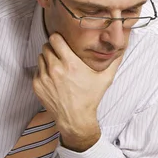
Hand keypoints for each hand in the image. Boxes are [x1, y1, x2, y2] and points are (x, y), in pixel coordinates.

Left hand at [33, 33, 122, 150]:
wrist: (75, 119)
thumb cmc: (90, 98)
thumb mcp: (104, 80)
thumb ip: (113, 62)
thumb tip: (120, 49)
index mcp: (71, 64)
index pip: (55, 39)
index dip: (58, 38)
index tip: (62, 41)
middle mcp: (56, 69)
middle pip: (46, 46)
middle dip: (53, 48)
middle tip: (60, 53)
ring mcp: (45, 77)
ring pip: (40, 57)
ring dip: (47, 58)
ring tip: (57, 65)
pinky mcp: (37, 85)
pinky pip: (37, 70)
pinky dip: (43, 71)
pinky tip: (53, 77)